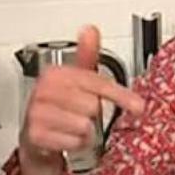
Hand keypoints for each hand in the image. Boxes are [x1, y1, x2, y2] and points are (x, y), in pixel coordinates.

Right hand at [18, 25, 146, 174]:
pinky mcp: (36, 135)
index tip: (138, 106)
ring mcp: (38, 113)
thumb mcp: (75, 80)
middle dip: (92, 115)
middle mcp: (44, 91)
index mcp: (55, 74)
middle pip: (92, 106)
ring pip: (84, 125)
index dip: (121, 96)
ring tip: (73, 127)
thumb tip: (90, 29)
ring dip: (85, 132)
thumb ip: (86, 56)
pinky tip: (66, 138)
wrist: (36, 137)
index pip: (97, 83)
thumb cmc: (58, 107)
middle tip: (81, 115)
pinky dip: (75, 144)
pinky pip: (74, 141)